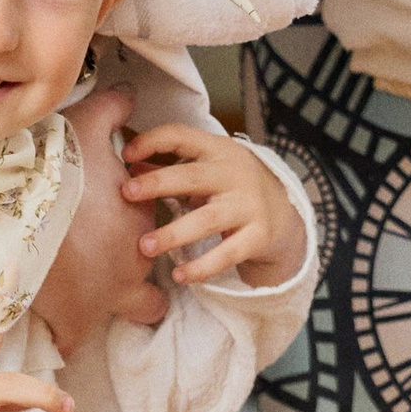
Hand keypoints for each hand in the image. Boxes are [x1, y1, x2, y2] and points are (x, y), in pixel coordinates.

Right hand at [34, 82, 167, 355]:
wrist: (20, 213)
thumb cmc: (57, 171)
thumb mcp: (86, 129)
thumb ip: (112, 112)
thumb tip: (129, 94)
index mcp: (138, 222)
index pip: (159, 236)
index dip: (144, 236)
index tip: (119, 231)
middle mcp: (132, 266)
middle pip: (150, 296)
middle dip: (135, 290)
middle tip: (104, 275)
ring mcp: (106, 299)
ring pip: (124, 318)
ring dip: (102, 312)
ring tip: (78, 303)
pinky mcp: (74, 323)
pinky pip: (71, 343)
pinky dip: (61, 341)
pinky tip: (48, 337)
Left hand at [120, 120, 305, 290]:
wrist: (283, 211)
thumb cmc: (230, 186)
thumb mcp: (205, 168)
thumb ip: (168, 167)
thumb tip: (129, 166)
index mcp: (216, 150)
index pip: (182, 136)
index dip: (153, 141)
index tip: (126, 155)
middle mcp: (234, 174)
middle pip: (192, 177)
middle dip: (158, 183)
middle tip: (126, 193)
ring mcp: (248, 205)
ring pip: (208, 219)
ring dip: (174, 233)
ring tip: (144, 246)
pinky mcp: (258, 235)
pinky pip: (228, 253)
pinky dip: (203, 266)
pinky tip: (180, 275)